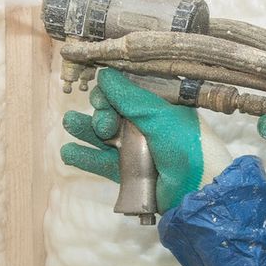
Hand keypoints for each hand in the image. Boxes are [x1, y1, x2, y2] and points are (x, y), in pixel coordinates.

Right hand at [59, 68, 234, 213]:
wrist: (197, 190)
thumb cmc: (185, 146)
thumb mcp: (159, 115)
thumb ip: (129, 96)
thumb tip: (103, 74)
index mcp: (160, 106)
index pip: (127, 91)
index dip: (110, 92)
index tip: (102, 97)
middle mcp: (147, 125)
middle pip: (112, 112)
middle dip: (102, 114)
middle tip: (105, 126)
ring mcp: (137, 150)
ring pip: (104, 136)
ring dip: (85, 129)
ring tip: (70, 123)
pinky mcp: (128, 173)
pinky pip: (102, 162)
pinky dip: (85, 156)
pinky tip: (68, 151)